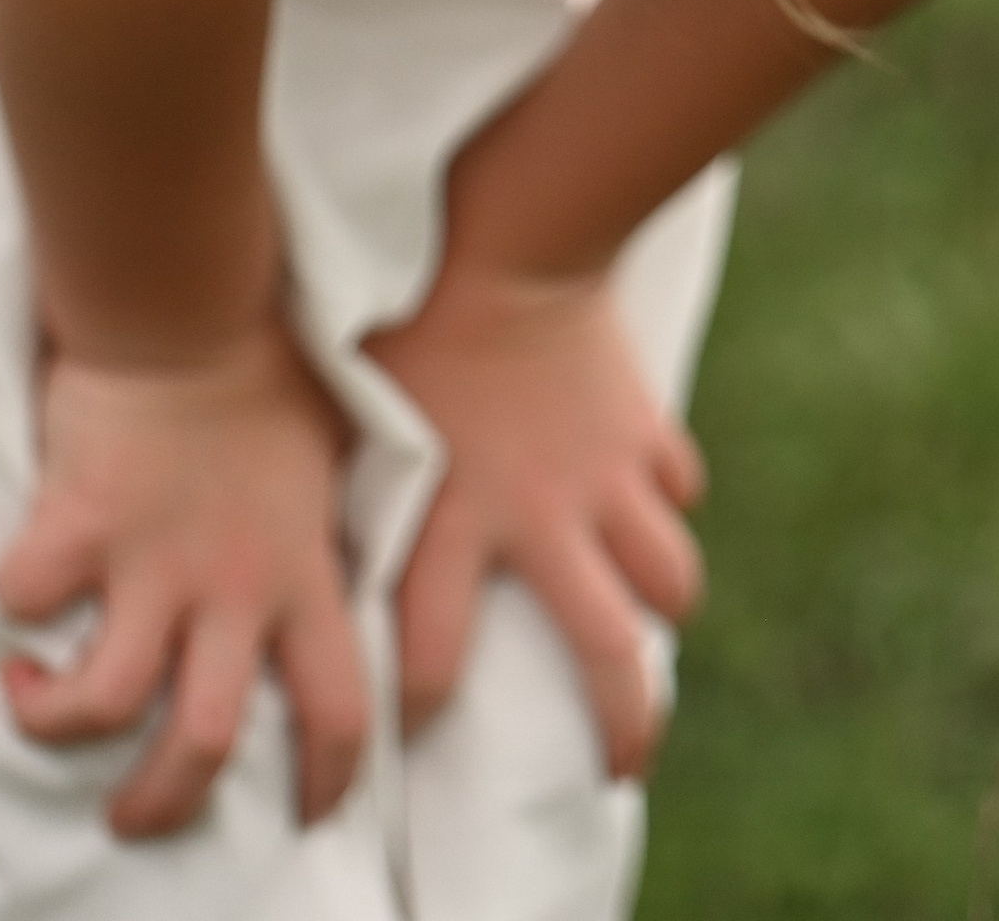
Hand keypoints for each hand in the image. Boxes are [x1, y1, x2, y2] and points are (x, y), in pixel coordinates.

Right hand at [0, 323, 370, 838]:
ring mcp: (151, 560)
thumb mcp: (332, 456)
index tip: (308, 814)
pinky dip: (9, 611)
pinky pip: (23, 600)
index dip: (328, 776)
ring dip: (58, 724)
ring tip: (34, 701)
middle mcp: (232, 585)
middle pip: (203, 745)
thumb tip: (348, 565)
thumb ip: (328, 524)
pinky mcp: (79, 523)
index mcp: (302, 571)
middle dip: (159, 804)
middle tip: (128, 815)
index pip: (339, 705)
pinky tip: (17, 592)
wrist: (195, 298)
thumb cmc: (271, 365)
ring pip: (105, 704)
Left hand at [365, 261, 704, 777]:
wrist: (510, 235)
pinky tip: (652, 498)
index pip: (432, 657)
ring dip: (662, 604)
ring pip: (667, 575)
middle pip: (606, 652)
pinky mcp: (642, 425)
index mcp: (456, 520)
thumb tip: (321, 541)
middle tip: (621, 764)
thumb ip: (358, 485)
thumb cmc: (412, 312)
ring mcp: (604, 474)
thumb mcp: (360, 411)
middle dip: (625, 723)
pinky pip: (677, 481)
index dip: (416, 708)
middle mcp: (542, 516)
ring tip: (650, 622)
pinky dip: (669, 497)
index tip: (411, 730)